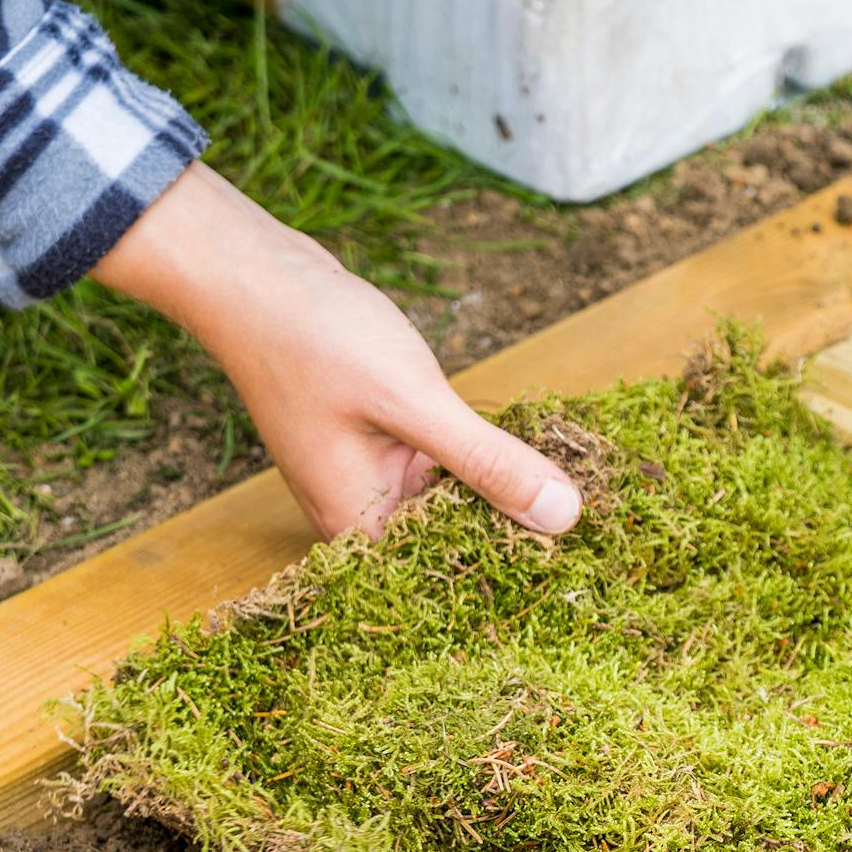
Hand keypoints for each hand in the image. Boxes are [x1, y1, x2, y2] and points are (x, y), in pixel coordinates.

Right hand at [93, 162, 580, 541]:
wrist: (251, 273)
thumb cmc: (314, 338)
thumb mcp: (415, 402)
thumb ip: (489, 463)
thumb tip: (564, 518)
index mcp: (360, 530)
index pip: (453, 578)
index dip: (516, 573)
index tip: (584, 567)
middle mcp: (362, 517)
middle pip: (457, 545)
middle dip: (519, 532)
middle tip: (601, 530)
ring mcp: (370, 481)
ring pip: (456, 504)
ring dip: (505, 492)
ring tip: (583, 494)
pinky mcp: (381, 446)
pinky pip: (443, 468)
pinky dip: (481, 459)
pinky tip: (532, 449)